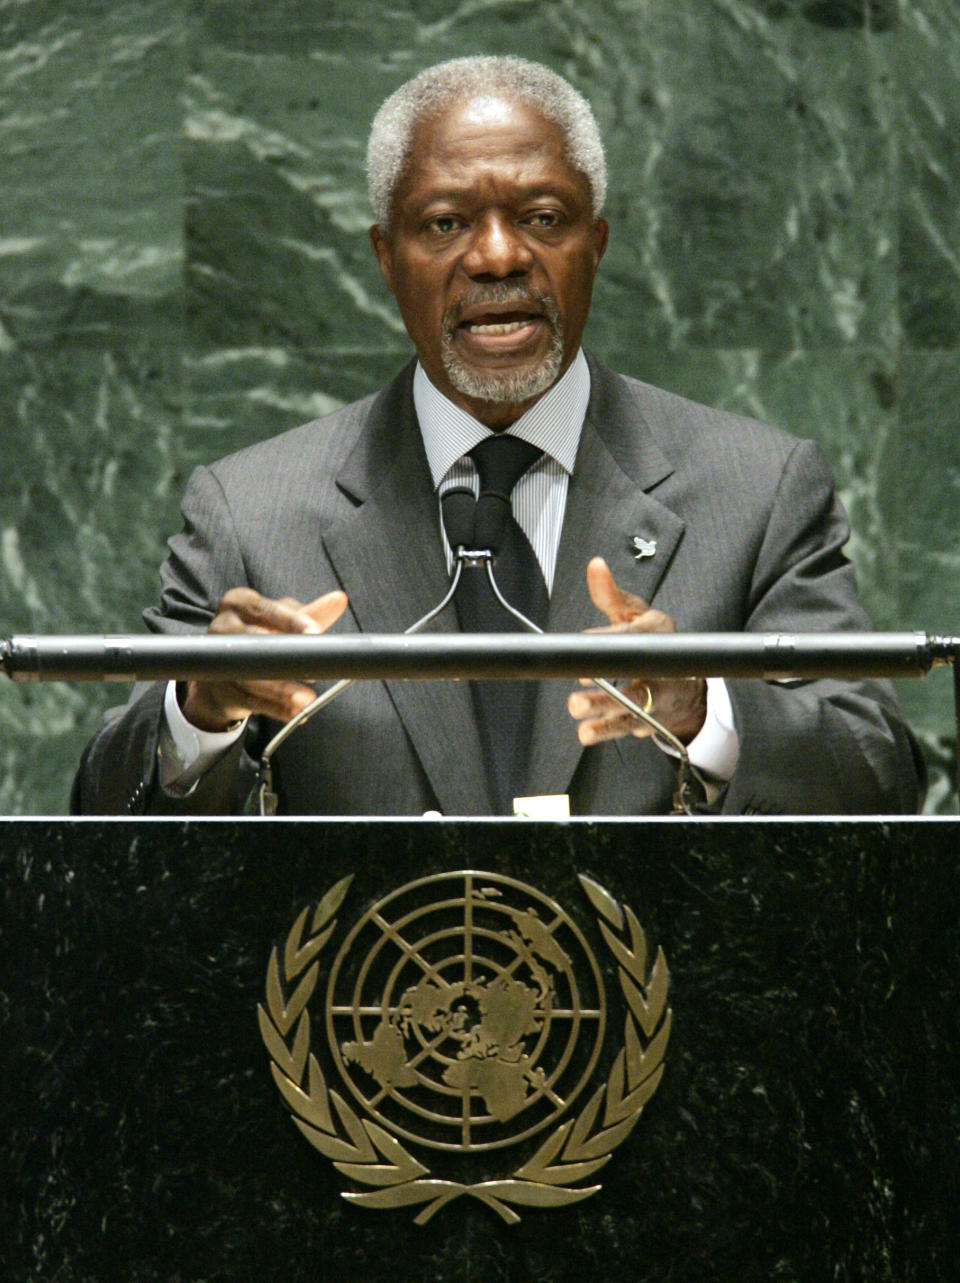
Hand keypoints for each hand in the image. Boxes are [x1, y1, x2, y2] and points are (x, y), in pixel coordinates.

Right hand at [180, 587, 347, 731]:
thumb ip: (310, 613)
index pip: (267, 609)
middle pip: (254, 644)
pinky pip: (248, 701)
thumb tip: (339, 600)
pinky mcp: (220, 689)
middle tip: (313, 671)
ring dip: (281, 690)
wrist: (226, 668)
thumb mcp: (283, 621)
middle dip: (285, 660)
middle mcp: (221, 627)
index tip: (315, 633)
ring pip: (251, 677)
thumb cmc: (261, 635)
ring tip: (306, 699)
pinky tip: (294, 712)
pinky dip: (274, 708)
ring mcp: (217, 660)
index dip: (292, 622)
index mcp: (239, 603)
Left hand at [567, 557, 705, 745]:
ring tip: (580, 716)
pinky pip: (632, 727)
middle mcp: (664, 665)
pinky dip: (610, 730)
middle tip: (577, 695)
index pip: (636, 635)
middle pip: (639, 679)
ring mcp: (661, 695)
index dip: (610, 638)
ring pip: (635, 709)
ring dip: (606, 715)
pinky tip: (588, 732)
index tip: (583, 640)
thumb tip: (595, 565)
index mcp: (659, 633)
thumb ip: (612, 595)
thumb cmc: (652, 640)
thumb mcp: (635, 614)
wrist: (687, 680)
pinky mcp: (654, 718)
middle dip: (608, 690)